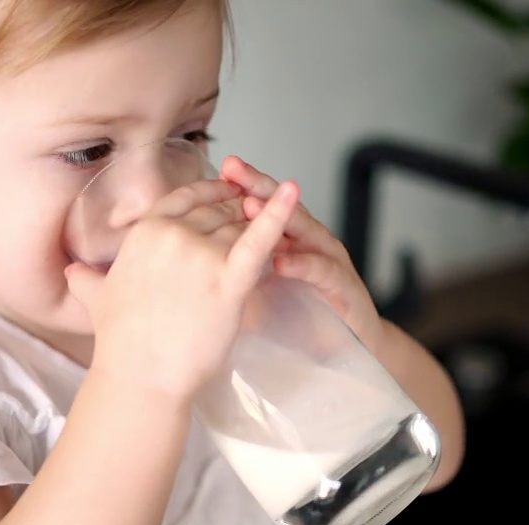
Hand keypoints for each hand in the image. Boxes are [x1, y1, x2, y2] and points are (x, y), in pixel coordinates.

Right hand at [66, 178, 298, 401]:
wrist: (141, 377)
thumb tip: (72, 273)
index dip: (209, 194)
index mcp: (145, 232)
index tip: (226, 191)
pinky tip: (293, 190)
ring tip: (269, 230)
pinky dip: (279, 214)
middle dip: (236, 215)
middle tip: (251, 219)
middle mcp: (173, 235)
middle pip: (217, 213)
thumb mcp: (98, 300)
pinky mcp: (229, 281)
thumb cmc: (122, 344)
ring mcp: (201, 256)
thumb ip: (87, 279)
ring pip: (240, 229)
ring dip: (254, 229)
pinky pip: (259, 241)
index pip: (185, 199)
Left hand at [219, 155, 385, 353]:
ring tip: (250, 206)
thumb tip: (185, 264)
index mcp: (287, 240)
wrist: (342, 350)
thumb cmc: (295, 321)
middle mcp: (309, 243)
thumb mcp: (252, 293)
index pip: (262, 206)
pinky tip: (280, 261)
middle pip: (282, 206)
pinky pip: (321, 269)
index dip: (238, 187)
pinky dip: (302, 263)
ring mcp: (329, 261)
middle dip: (255, 185)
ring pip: (305, 229)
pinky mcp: (343, 287)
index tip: (213, 172)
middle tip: (231, 168)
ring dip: (278, 217)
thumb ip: (227, 272)